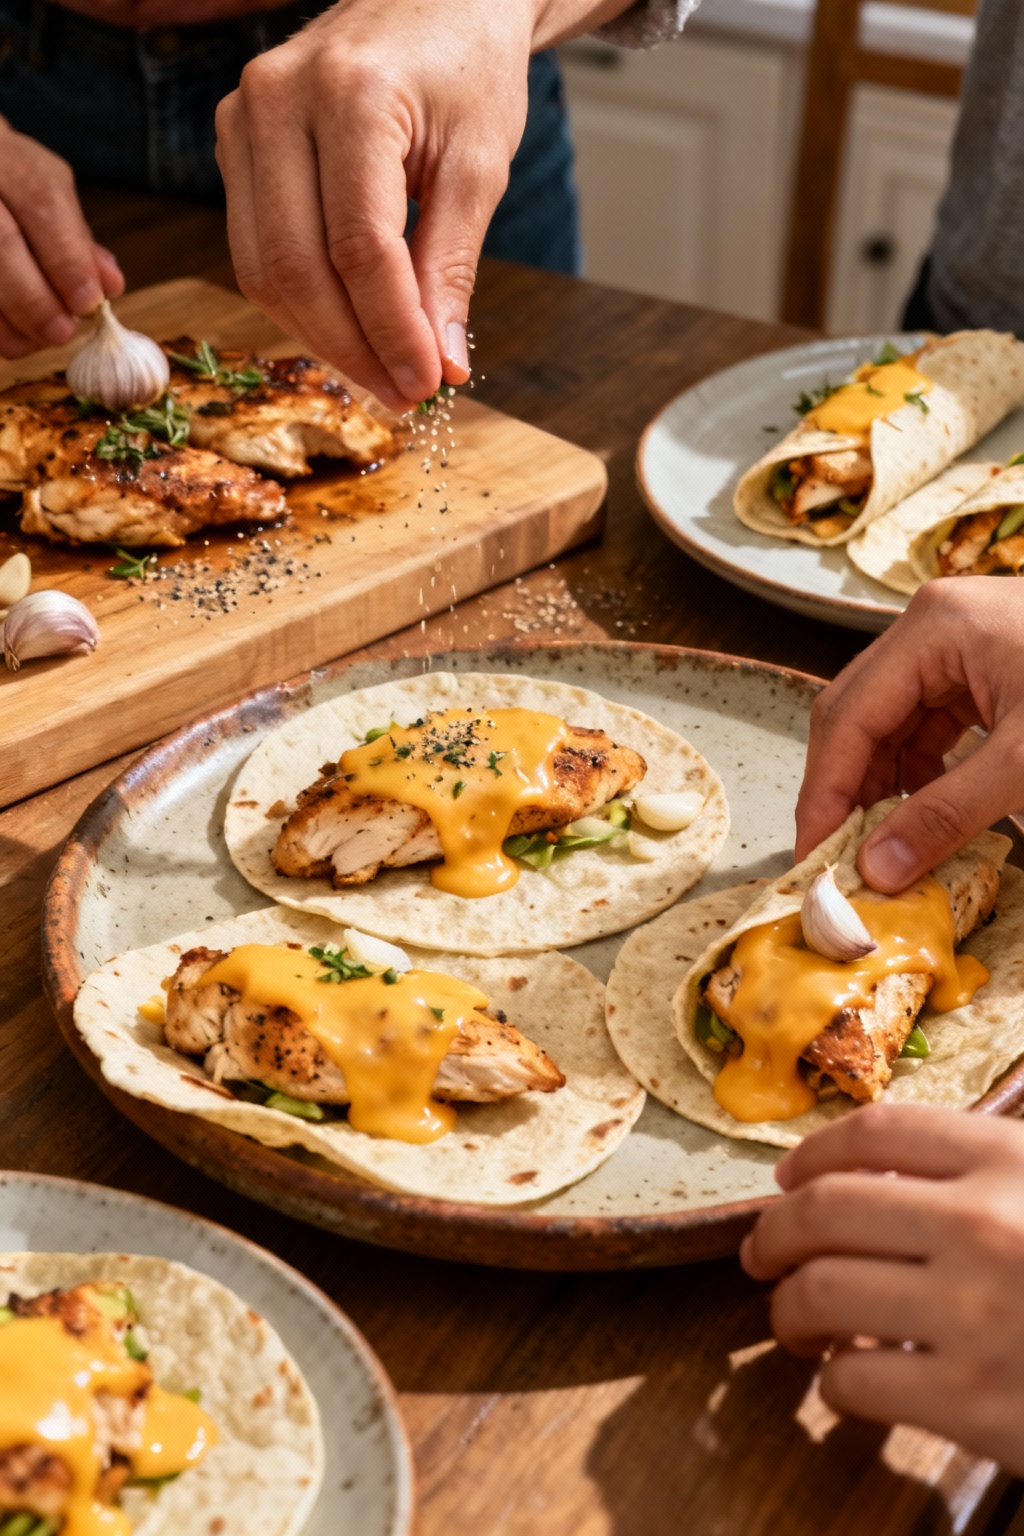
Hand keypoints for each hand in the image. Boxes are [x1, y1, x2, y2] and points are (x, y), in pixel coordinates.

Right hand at [0, 119, 123, 356]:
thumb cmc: (3, 181)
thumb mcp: (42, 188)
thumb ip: (74, 236)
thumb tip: (109, 285)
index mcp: (2, 151)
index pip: (41, 199)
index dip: (67, 258)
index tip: (89, 303)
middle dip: (34, 297)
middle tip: (60, 332)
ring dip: (7, 319)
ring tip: (34, 341)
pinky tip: (7, 339)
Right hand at [215, 0, 627, 409]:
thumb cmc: (464, 70)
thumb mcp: (478, 165)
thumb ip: (452, 265)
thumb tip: (441, 362)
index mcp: (349, 94)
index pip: (359, 246)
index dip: (391, 330)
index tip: (428, 383)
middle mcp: (275, 100)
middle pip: (296, 266)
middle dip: (353, 348)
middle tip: (405, 394)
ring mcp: (241, 119)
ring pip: (263, 270)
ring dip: (323, 339)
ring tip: (384, 374)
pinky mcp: (234, 143)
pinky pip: (255, 251)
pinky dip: (302, 305)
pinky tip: (350, 332)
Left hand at [740, 1102, 1023, 1473]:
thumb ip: (988, 1169)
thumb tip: (878, 1173)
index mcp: (1010, 1160)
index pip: (876, 1131)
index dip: (813, 1154)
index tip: (788, 1180)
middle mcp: (984, 1223)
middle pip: (826, 1208)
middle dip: (776, 1233)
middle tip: (763, 1256)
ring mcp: (976, 1313)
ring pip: (823, 1293)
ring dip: (790, 1310)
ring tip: (794, 1322)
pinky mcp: (976, 1404)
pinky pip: (856, 1382)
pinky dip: (834, 1381)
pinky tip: (847, 1379)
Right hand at [794, 578, 1023, 891]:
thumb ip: (948, 816)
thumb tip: (877, 870)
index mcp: (934, 627)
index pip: (848, 717)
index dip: (825, 792)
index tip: (815, 856)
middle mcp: (932, 623)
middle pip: (858, 713)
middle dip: (846, 790)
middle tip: (837, 859)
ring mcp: (956, 640)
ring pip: (890, 720)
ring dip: (882, 785)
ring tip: (882, 847)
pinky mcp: (981, 663)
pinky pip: (928, 721)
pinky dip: (920, 771)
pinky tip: (926, 814)